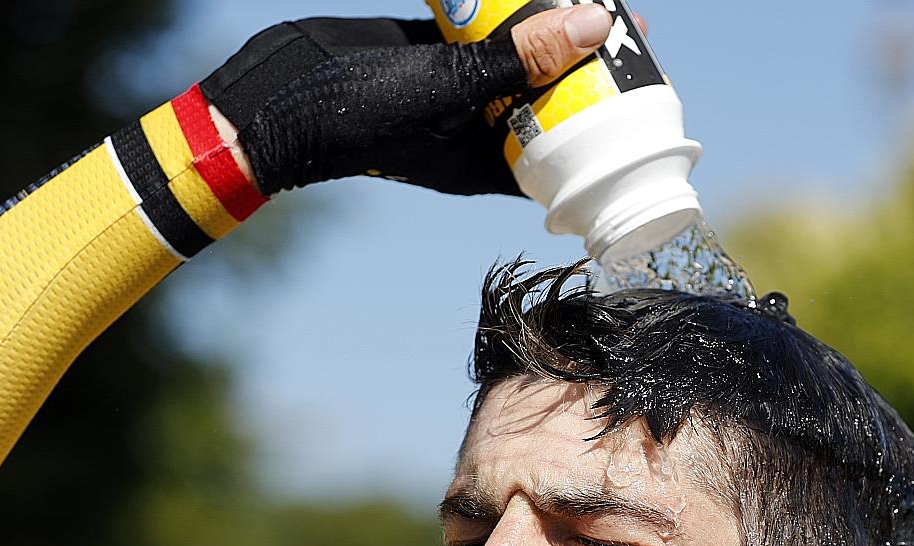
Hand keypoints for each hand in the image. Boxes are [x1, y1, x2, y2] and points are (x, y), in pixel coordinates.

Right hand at [201, 5, 612, 196]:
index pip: (568, 150)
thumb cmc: (352, 119)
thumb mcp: (444, 88)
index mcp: (487, 162)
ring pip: (517, 58)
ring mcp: (452, 91)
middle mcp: (476, 129)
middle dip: (588, 63)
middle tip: (629, 24)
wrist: (270, 100)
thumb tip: (595, 24)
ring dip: (549, 29)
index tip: (642, 83)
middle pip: (551, 96)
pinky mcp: (427, 53)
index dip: (608, 119)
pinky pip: (477, 31)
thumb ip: (517, 59)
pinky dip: (502, 9)